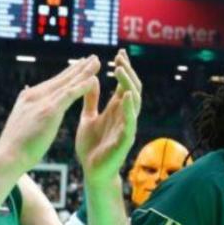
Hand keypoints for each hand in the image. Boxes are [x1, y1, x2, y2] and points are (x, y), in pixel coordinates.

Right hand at [0, 56, 100, 172]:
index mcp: (29, 97)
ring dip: (84, 72)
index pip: (53, 83)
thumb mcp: (22, 120)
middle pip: (62, 79)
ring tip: (97, 62)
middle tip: (93, 57)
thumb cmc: (15, 145)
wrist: (8, 156)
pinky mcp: (49, 111)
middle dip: (79, 67)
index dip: (68, 73)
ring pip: (67, 83)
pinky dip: (82, 86)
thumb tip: (27, 91)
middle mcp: (35, 95)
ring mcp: (42, 102)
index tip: (81, 65)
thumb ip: (28, 106)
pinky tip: (93, 79)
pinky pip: (69, 95)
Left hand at [76, 49, 141, 185]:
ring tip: (119, 70)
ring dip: (128, 84)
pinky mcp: (125, 139)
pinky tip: (126, 95)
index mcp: (116, 109)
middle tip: (120, 58)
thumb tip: (91, 79)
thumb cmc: (91, 146)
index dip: (124, 69)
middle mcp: (125, 115)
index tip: (119, 53)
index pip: (124, 84)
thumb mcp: (88, 117)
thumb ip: (91, 100)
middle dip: (128, 72)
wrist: (92, 171)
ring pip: (135, 101)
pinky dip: (130, 107)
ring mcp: (127, 126)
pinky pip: (131, 121)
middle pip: (133, 88)